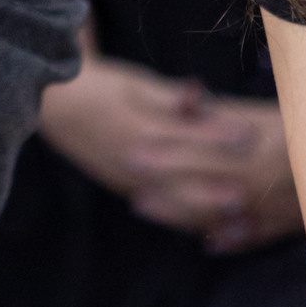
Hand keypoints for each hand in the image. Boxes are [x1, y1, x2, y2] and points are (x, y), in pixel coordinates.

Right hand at [40, 65, 297, 245]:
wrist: (55, 104)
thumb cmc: (99, 87)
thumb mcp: (133, 83)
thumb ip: (167, 95)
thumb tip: (199, 93)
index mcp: (137, 130)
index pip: (186, 135)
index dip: (219, 136)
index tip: (250, 136)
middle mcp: (131, 162)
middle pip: (179, 179)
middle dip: (214, 188)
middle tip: (246, 195)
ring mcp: (124, 179)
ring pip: (167, 201)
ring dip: (200, 211)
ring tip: (231, 217)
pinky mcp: (122, 187)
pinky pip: (156, 208)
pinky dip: (180, 217)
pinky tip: (203, 223)